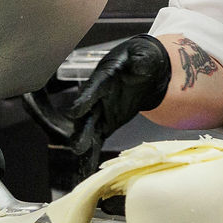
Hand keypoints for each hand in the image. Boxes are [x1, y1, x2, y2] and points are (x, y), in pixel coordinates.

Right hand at [67, 35, 171, 156]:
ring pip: (90, 129)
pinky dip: (93, 152)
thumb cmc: (143, 59)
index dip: (86, 100)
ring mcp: (102, 111)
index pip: (94, 88)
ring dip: (85, 143)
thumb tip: (140, 65)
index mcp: (105, 77)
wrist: (146, 69)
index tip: (76, 112)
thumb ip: (141, 60)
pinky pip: (98, 138)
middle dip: (82, 130)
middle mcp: (98, 96)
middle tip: (78, 145)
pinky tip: (87, 168)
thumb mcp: (145, 55)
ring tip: (81, 158)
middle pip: (87, 113)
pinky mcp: (108, 123)